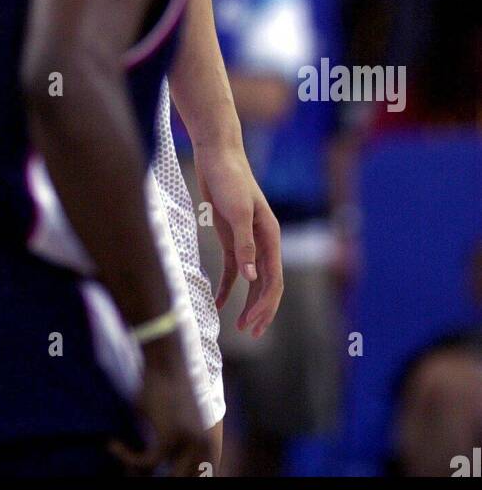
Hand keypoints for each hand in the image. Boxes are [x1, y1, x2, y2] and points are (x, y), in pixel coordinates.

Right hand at [112, 339, 210, 476]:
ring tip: (123, 460)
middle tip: (133, 471)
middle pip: (185, 478)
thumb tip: (152, 470)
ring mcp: (187, 444)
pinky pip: (146, 464)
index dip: (181, 476)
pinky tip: (113, 445)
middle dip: (157, 477)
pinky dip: (127, 457)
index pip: (203, 476)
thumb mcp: (176, 422)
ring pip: (166, 477)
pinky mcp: (168, 439)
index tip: (147, 474)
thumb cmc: (167, 387)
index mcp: (208, 446)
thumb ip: (175, 448)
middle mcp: (202, 448)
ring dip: (138, 471)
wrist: (165, 361)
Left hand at [193, 140, 282, 337]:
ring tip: (238, 327)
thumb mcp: (237, 212)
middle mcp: (262, 241)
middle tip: (249, 333)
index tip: (252, 323)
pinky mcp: (230, 237)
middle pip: (266, 284)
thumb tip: (251, 276)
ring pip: (252, 280)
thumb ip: (245, 244)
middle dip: (261, 310)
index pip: (273, 278)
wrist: (216, 155)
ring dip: (247, 303)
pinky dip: (227, 287)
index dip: (265, 304)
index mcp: (270, 236)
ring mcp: (246, 239)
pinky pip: (232, 269)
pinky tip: (217, 302)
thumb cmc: (230, 179)